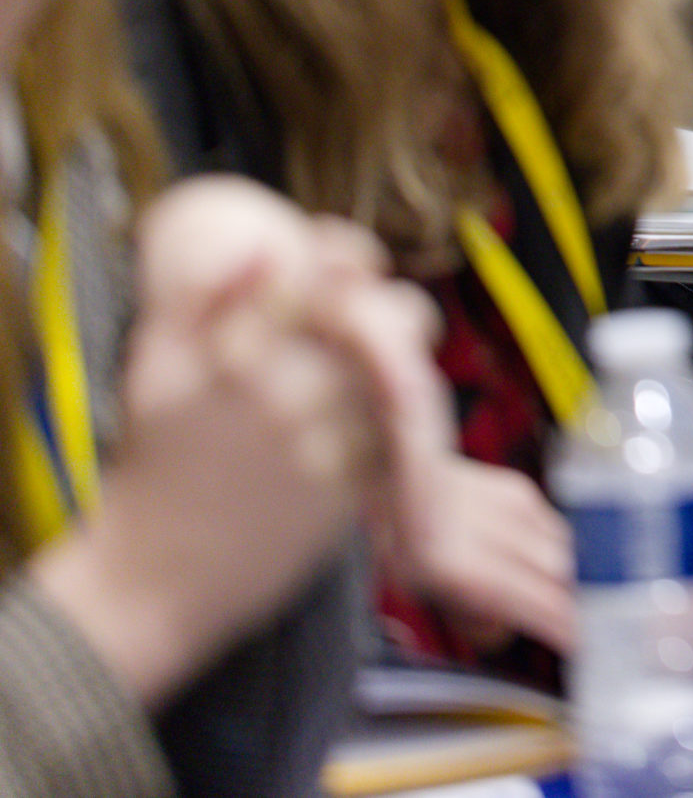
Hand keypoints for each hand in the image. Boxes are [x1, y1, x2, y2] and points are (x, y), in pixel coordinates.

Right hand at [30, 179, 413, 704]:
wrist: (157, 576)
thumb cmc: (159, 464)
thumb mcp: (154, 370)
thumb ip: (200, 300)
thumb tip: (261, 248)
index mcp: (234, 352)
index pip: (318, 275)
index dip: (347, 256)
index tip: (348, 262)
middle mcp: (285, 391)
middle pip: (379, 316)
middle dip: (390, 308)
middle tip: (380, 316)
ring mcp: (325, 441)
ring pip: (404, 370)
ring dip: (402, 361)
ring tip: (381, 367)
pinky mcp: (354, 489)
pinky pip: (405, 431)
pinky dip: (403, 416)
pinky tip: (382, 417)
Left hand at [377, 454, 576, 654]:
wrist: (402, 482)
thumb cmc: (409, 544)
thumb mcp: (426, 592)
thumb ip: (472, 617)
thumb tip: (509, 632)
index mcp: (458, 565)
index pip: (531, 600)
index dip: (559, 625)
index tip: (571, 640)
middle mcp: (489, 531)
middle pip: (556, 574)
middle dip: (560, 601)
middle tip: (555, 618)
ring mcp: (509, 504)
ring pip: (562, 550)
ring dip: (556, 575)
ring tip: (538, 587)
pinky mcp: (521, 490)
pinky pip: (555, 528)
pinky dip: (550, 549)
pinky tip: (530, 556)